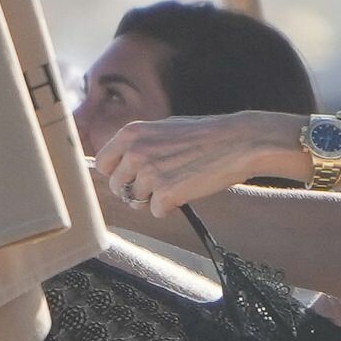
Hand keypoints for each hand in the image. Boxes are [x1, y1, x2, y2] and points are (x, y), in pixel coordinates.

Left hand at [94, 113, 272, 217]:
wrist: (237, 142)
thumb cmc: (205, 135)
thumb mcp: (163, 128)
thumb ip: (139, 143)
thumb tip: (119, 161)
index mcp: (131, 133)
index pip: (102, 164)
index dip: (118, 173)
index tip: (132, 177)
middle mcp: (135, 152)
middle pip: (118, 187)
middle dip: (135, 190)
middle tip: (160, 184)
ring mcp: (149, 174)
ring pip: (136, 201)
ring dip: (155, 198)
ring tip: (178, 183)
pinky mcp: (166, 194)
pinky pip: (156, 212)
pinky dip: (170, 208)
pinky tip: (187, 191)